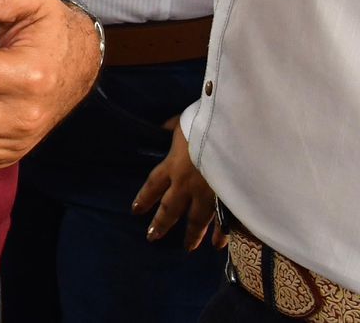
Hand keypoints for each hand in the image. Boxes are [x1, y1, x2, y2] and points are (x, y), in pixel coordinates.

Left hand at [133, 116, 221, 250]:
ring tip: (187, 248)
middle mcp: (186, 184)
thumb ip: (172, 128)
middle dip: (161, 224)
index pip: (152, 186)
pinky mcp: (228, 197)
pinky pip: (223, 220)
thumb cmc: (205, 123)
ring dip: (191, 235)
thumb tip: (164, 127)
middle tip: (152, 237)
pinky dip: (222, 234)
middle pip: (170, 209)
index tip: (135, 211)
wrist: (233, 133)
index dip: (144, 199)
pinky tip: (219, 245)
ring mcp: (208, 193)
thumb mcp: (182, 122)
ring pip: (196, 219)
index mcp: (172, 165)